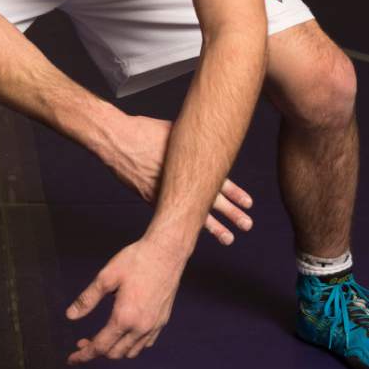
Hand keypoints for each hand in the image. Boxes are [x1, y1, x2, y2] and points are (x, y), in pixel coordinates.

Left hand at [65, 238, 184, 363]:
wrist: (167, 251)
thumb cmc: (137, 260)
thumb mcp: (106, 277)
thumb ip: (87, 299)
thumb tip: (70, 316)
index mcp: (124, 317)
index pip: (100, 347)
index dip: (83, 355)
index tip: (71, 359)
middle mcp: (141, 327)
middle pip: (115, 353)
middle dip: (96, 351)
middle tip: (83, 340)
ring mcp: (154, 325)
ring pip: (131, 352)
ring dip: (115, 350)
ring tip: (103, 337)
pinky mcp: (163, 320)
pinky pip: (145, 343)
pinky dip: (132, 345)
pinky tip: (125, 333)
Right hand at [106, 114, 253, 245]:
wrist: (119, 141)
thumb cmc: (145, 131)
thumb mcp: (177, 133)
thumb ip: (192, 144)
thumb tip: (204, 143)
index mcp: (190, 163)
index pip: (220, 181)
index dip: (235, 193)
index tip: (248, 203)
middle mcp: (181, 180)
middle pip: (213, 200)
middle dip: (232, 214)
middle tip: (247, 224)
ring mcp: (166, 192)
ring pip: (195, 213)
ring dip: (214, 227)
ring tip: (229, 238)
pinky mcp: (151, 198)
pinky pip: (172, 214)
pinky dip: (186, 224)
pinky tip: (194, 234)